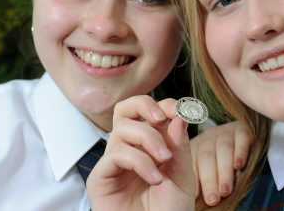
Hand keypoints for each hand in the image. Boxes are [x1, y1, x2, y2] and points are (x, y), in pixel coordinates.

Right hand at [86, 96, 193, 210]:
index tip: (180, 111)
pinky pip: (116, 153)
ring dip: (149, 139)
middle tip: (162, 119)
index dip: (162, 104)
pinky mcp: (100, 178)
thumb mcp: (183, 174)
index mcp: (148, 144)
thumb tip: (178, 116)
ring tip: (165, 162)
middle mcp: (128, 148)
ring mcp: (113, 162)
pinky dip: (140, 161)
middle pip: (124, 108)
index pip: (146, 110)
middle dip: (144, 105)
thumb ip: (180, 145)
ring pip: (122, 128)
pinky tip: (154, 178)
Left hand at [190, 121, 251, 205]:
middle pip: (206, 156)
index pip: (191, 162)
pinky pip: (241, 138)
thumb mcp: (205, 172)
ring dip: (224, 171)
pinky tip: (239, 165)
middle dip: (209, 179)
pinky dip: (240, 152)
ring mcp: (225, 132)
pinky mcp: (242, 129)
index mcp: (194, 147)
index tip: (195, 197)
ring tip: (225, 190)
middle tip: (212, 199)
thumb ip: (197, 179)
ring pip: (223, 148)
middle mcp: (208, 137)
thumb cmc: (221, 169)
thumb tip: (191, 197)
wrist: (245, 147)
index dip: (194, 180)